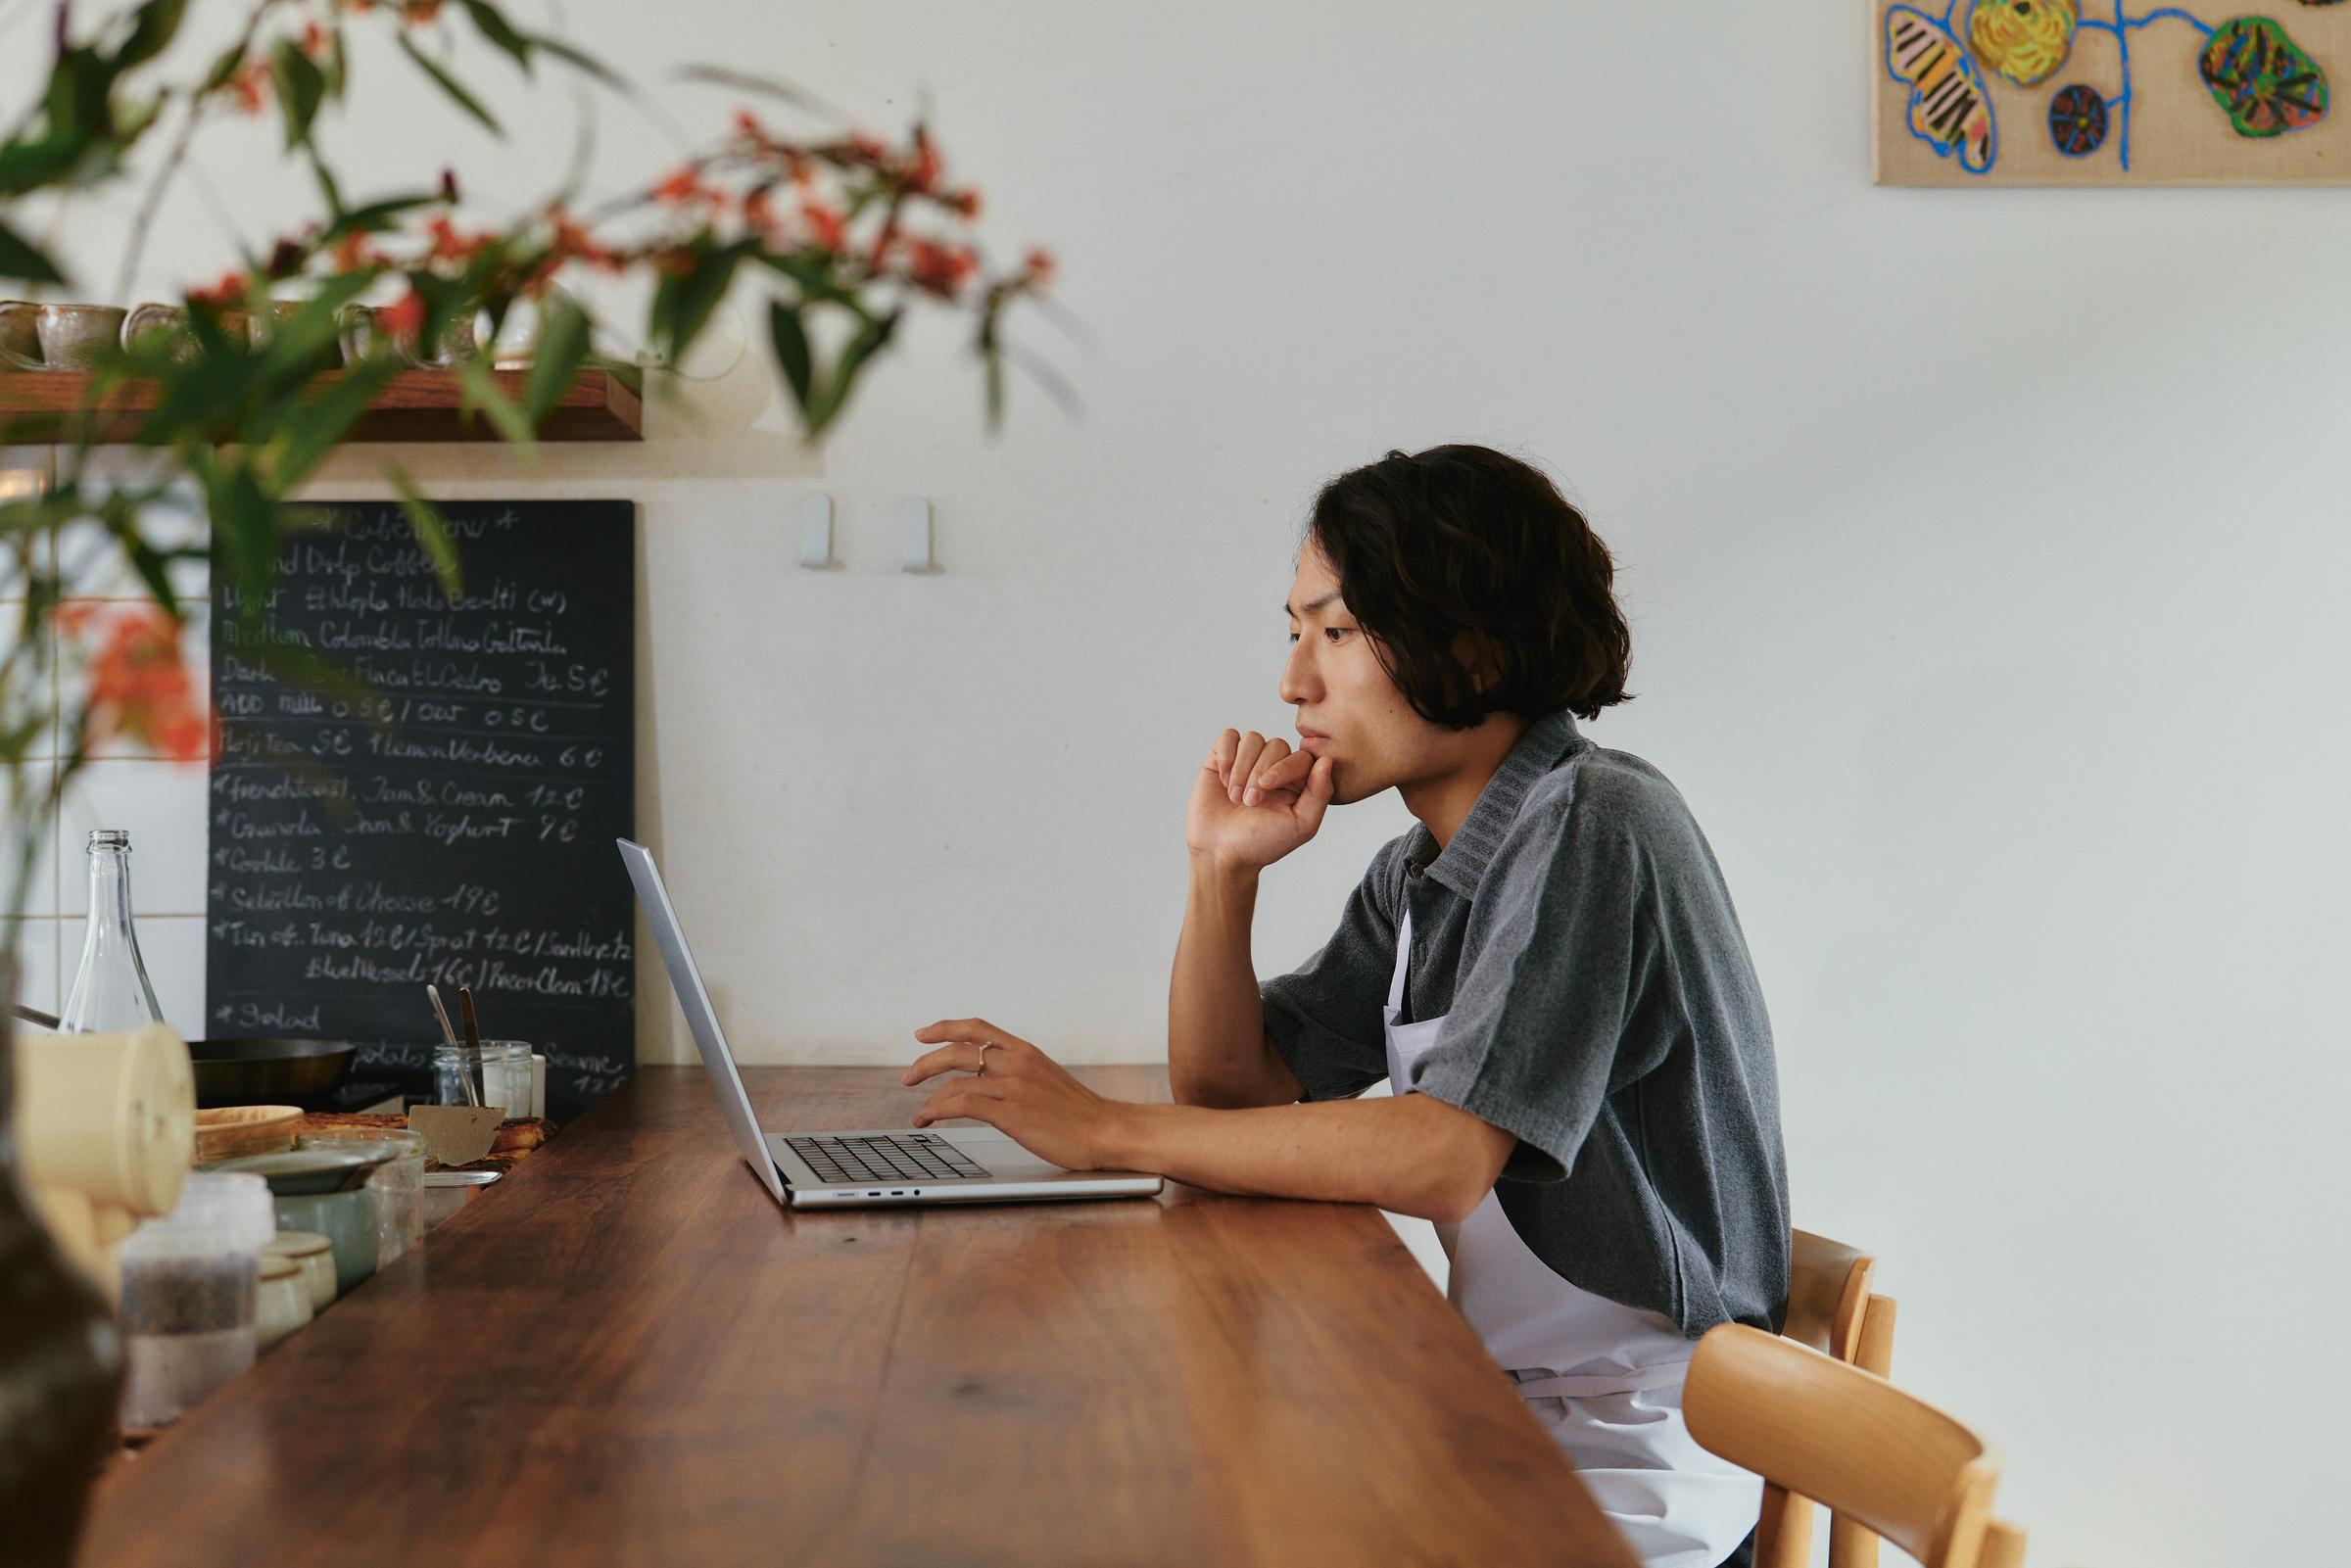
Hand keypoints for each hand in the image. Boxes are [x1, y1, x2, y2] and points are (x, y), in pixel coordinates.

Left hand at [901, 1018, 1135, 1171]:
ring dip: (928, 1095)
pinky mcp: (1011, 1113)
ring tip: (918, 1113)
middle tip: (908, 1077)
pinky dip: (938, 1111)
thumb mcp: (1047, 1078)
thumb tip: (988, 1078)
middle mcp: (1016, 1062)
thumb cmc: (1079, 1112)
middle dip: (926, 1062)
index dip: (945, 1027)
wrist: (1106, 1130)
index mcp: (1025, 1051)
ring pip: (955, 1079)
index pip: (977, 1028)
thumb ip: (1019, 1072)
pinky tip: (929, 1119)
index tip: (923, 1034)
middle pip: (958, 1049)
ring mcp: (1013, 1087)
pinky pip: (962, 1105)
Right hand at [1184, 727, 1335, 872]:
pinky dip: (1227, 755)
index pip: (1301, 756)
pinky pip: (1229, 737)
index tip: (1266, 788)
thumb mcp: (1300, 825)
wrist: (1221, 853)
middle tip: (1249, 802)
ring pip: (1252, 739)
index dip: (1284, 767)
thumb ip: (1320, 793)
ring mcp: (1249, 761)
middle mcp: (1275, 767)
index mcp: (1298, 782)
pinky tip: (1223, 779)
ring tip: (1235, 796)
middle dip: (1259, 772)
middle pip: (1276, 745)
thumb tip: (1327, 760)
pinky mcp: (1223, 758)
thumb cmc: (1262, 843)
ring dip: (1241, 768)